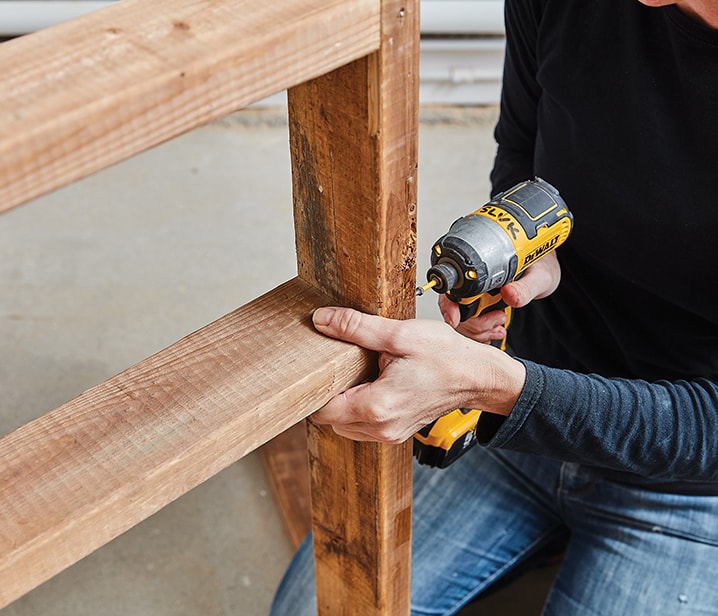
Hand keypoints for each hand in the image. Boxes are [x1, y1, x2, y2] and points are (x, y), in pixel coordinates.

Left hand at [311, 307, 525, 442]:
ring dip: (346, 401)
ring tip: (363, 373)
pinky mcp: (396, 432)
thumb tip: (322, 320)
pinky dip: (361, 407)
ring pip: (346, 424)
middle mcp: (382, 428)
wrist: (478, 376)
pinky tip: (374, 384)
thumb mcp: (400, 334)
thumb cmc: (447, 357)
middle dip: (332, 391)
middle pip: (331, 418)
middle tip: (345, 364)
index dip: (318, 385)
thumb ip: (356, 327)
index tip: (323, 365)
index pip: (322, 410)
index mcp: (378, 407)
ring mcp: (390, 434)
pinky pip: (364, 426)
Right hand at [439, 252, 561, 341]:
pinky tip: (496, 329)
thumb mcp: (539, 276)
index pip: (452, 289)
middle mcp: (475, 283)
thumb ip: (525, 287)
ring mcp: (476, 295)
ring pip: (462, 322)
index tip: (456, 319)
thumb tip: (508, 293)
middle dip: (474, 324)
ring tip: (500, 323)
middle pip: (455, 310)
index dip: (449, 306)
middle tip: (498, 319)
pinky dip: (482, 334)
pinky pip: (471, 326)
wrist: (546, 269)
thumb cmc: (541, 266)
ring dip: (479, 330)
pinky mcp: (482, 306)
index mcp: (482, 269)